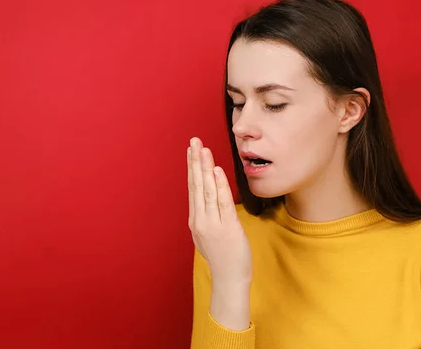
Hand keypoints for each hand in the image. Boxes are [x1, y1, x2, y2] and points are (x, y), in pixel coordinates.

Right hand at [187, 137, 252, 290]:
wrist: (229, 279)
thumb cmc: (223, 257)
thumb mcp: (209, 235)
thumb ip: (207, 217)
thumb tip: (208, 200)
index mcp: (196, 220)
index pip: (193, 188)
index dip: (192, 168)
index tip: (191, 150)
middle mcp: (200, 220)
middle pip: (197, 185)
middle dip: (195, 161)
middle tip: (194, 141)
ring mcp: (212, 224)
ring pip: (206, 190)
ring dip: (204, 168)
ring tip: (203, 149)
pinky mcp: (227, 227)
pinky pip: (222, 202)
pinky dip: (219, 185)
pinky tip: (216, 170)